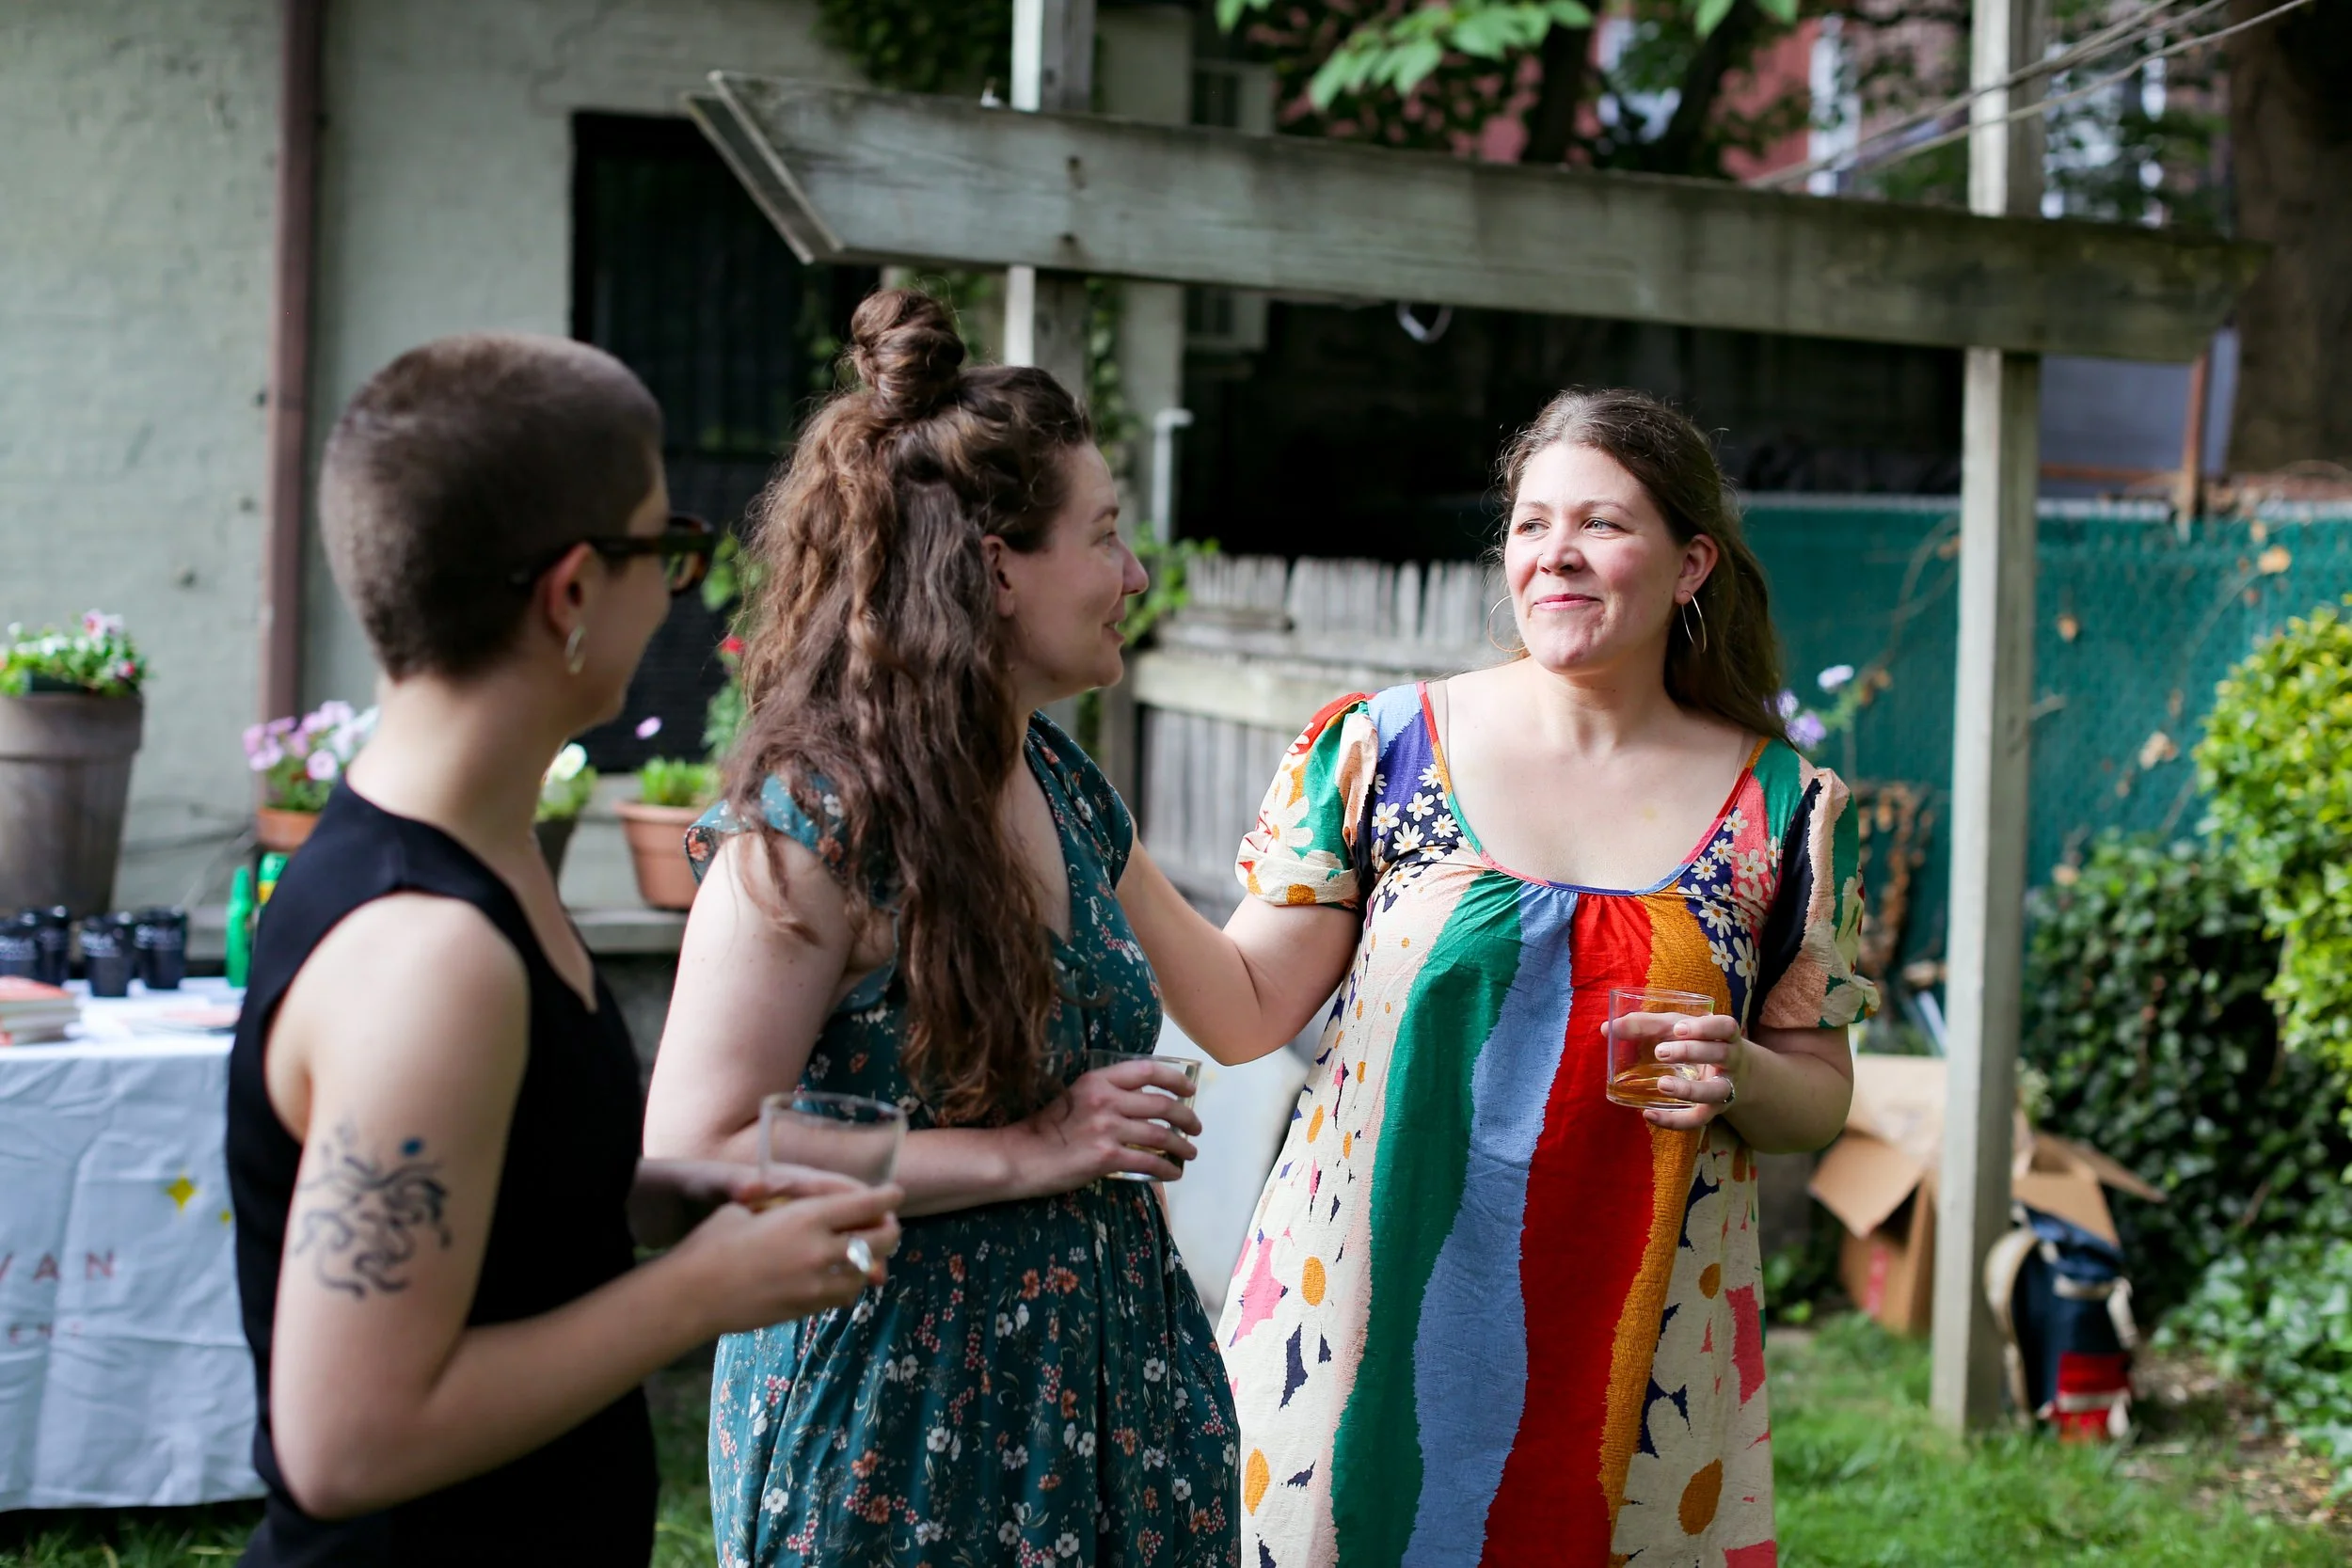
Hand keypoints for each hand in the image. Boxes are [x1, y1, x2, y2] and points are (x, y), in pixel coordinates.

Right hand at [670, 1182, 902, 1337]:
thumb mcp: (748, 1209)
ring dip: (872, 1261)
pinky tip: (841, 1278)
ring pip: (865, 1272)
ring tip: (868, 1254)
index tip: (895, 1194)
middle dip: (890, 1230)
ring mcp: (817, 1284)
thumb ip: (783, 1206)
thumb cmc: (712, 1243)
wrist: (692, 1296)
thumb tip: (804, 1207)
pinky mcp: (807, 1308)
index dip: (887, 1198)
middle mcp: (820, 1250)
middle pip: (880, 1240)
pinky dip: (850, 1284)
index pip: (866, 1204)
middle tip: (888, 1226)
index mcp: (807, 1217)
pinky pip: (843, 1296)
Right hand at [1002, 1058, 1202, 1195]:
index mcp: (1098, 1079)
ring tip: (1190, 1152)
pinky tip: (1173, 1173)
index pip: (1148, 1071)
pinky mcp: (1106, 1157)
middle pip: (1162, 1104)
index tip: (1189, 1089)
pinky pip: (1148, 1162)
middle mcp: (1106, 1099)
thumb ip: (1105, 1094)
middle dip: (1187, 1116)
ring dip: (1182, 1145)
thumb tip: (1141, 1105)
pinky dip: (1167, 1169)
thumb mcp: (1075, 1096)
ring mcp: (1107, 1128)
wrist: (1022, 1156)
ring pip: (1160, 1134)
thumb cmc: (1046, 1128)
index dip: (1175, 1079)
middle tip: (1195, 1126)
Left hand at [1642, 1013, 1748, 1131]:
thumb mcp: (1679, 1029)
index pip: (1726, 1027)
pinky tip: (1649, 1115)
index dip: (1705, 1027)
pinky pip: (1698, 1119)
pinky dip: (1674, 1120)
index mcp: (1725, 1036)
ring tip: (1662, 1085)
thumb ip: (1646, 1025)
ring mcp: (1725, 1088)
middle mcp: (1731, 1061)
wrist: (1736, 1076)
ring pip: (1715, 1091)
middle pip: (1720, 1055)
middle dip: (1690, 1052)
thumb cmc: (1698, 1043)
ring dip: (1689, 1090)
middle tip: (1660, 1052)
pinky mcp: (1713, 1110)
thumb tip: (1607, 1028)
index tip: (1678, 1029)